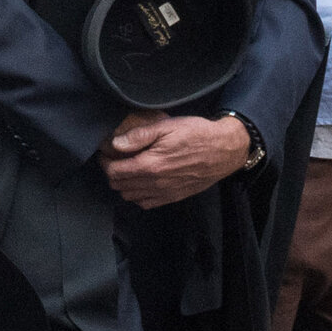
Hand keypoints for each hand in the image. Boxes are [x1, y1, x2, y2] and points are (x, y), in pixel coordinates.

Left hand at [100, 109, 256, 207]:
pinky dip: (139, 195)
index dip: (106, 162)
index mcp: (150, 165)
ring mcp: (165, 193)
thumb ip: (139, 136)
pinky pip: (147, 204)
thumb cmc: (197, 134)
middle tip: (116, 159)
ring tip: (128, 169)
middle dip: (112, 173)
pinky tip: (142, 182)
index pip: (114, 172)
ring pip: (131, 197)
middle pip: (119, 186)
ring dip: (124, 185)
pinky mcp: (174, 197)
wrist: (225, 150)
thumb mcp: (167, 126)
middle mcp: (155, 184)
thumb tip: (116, 144)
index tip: (107, 153)